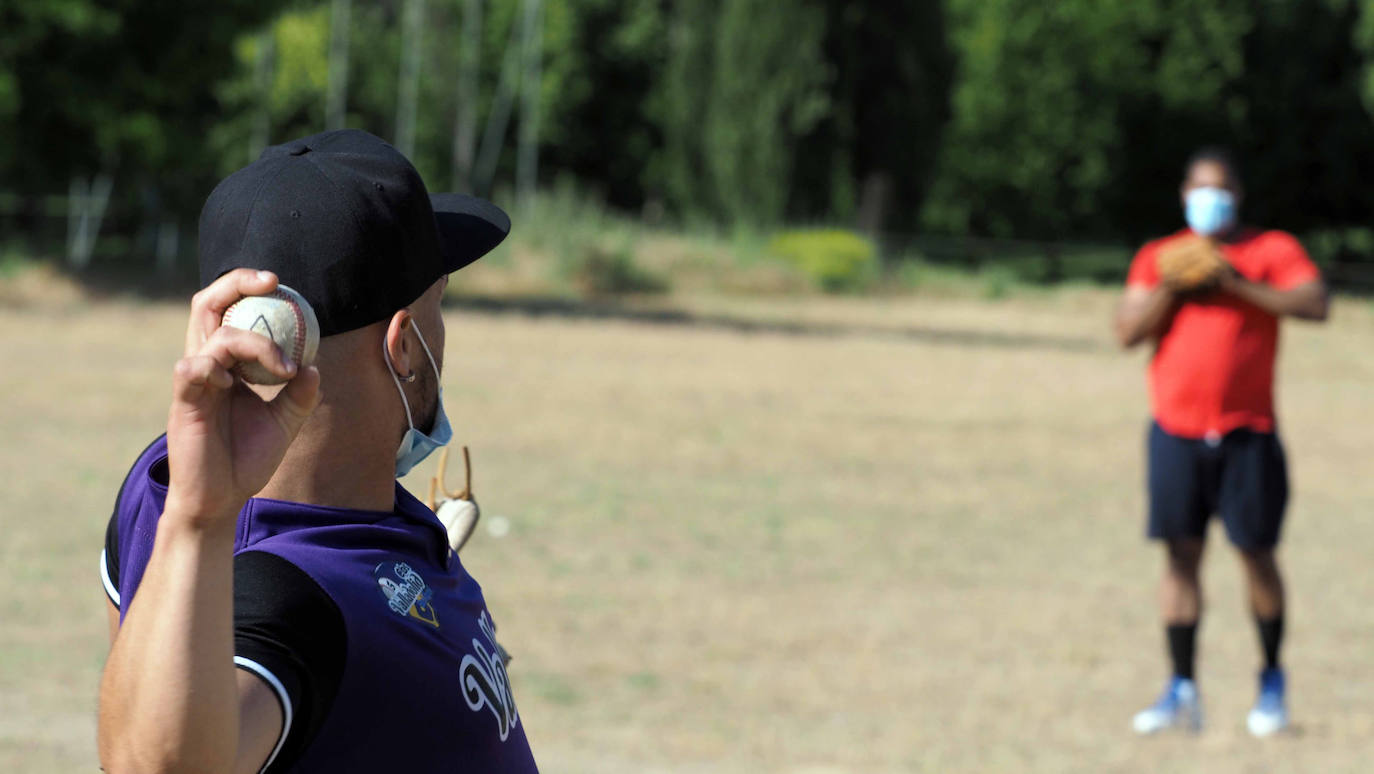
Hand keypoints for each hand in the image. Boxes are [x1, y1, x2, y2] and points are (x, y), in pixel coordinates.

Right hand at [165, 270, 321, 527]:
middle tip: (274, 282)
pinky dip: (216, 366)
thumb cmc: (246, 460)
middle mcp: (207, 364)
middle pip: (208, 304)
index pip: (231, 311)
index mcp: (227, 364)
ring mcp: (194, 382)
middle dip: (237, 283)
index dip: (249, 289)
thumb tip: (313, 366)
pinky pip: (192, 369)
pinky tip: (235, 384)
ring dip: (253, 342)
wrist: (221, 501)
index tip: (283, 285)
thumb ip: (299, 395)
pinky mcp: (184, 403)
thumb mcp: (284, 424)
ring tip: (282, 369)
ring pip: (213, 334)